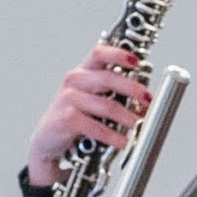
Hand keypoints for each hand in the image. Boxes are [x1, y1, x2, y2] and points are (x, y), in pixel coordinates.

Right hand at [23, 46, 149, 186]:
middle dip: (133, 89)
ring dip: (128, 117)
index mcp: (83, 72)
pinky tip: (123, 142)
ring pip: (106, 106)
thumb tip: (146, 98)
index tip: (137, 61)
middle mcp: (74, 81)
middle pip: (108, 78)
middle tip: (148, 100)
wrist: (48, 140)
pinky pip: (96, 127)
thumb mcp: (94, 100)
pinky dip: (113, 136)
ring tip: (140, 125)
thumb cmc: (75, 117)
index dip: (118, 54)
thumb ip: (116, 93)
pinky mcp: (66, 120)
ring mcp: (68, 99)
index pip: (99, 54)